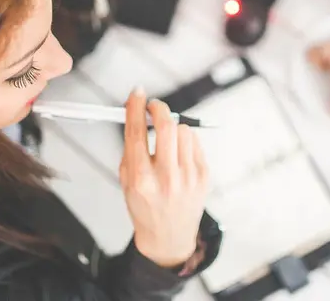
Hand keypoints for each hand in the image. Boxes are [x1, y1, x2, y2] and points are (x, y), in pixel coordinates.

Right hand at [120, 87, 209, 267]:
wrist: (168, 236)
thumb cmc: (145, 206)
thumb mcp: (126, 181)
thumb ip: (131, 147)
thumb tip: (136, 112)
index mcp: (140, 179)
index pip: (136, 132)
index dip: (136, 107)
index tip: (137, 93)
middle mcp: (166, 178)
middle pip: (166, 125)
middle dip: (159, 108)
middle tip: (153, 107)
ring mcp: (188, 177)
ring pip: (183, 130)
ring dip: (172, 127)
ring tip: (166, 140)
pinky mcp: (203, 176)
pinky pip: (195, 143)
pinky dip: (184, 141)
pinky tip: (178, 154)